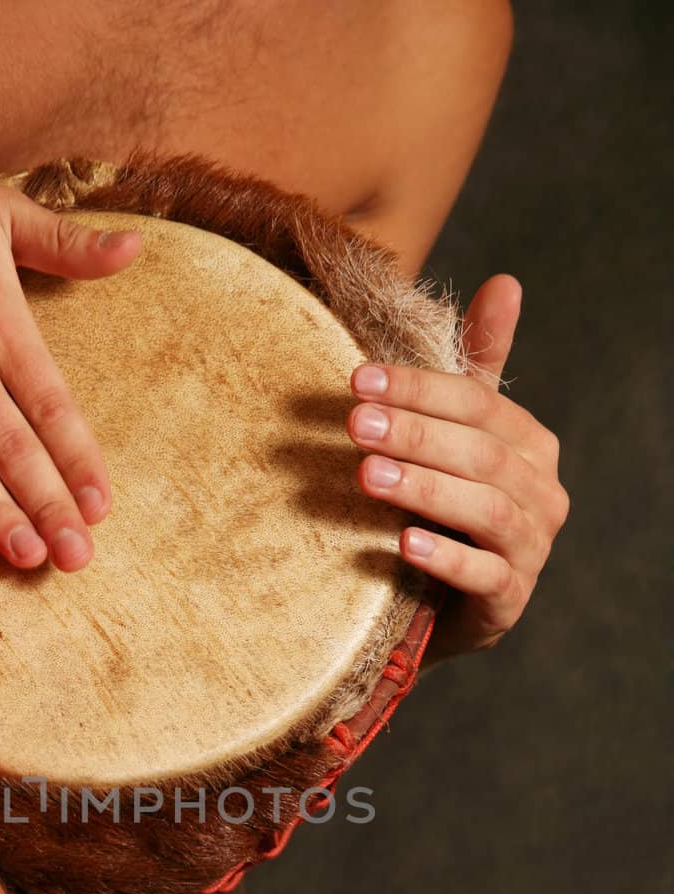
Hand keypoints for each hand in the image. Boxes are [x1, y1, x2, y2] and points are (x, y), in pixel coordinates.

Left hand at [347, 275, 569, 662]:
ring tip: (368, 477)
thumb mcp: (455, 438)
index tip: (356, 380)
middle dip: (414, 434)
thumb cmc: (443, 511)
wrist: (436, 607)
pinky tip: (403, 546)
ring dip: (424, 490)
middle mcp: (542, 493)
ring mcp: (531, 549)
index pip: (477, 404)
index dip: (418, 388)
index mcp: (529, 445)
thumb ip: (477, 368)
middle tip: (354, 424)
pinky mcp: (509, 599)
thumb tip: (506, 282)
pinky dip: (445, 558)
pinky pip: (484, 575)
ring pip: (485, 509)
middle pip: (480, 453)